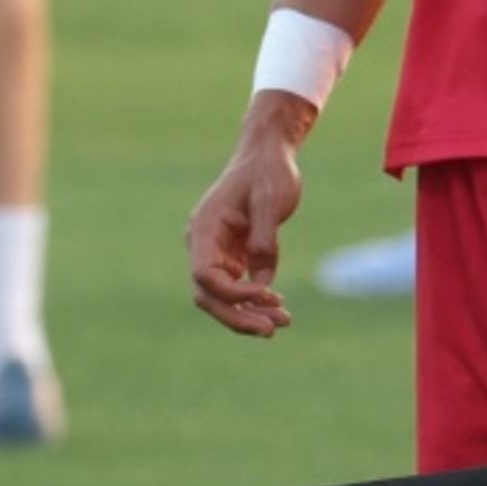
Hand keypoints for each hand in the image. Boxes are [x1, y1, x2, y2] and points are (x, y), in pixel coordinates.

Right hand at [184, 105, 311, 336]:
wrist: (267, 155)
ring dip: (248, 313)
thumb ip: (265, 239)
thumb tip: (263, 279)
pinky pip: (238, 288)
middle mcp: (204, 245)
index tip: (268, 292)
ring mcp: (217, 253)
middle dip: (238, 316)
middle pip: (209, 295)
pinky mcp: (233, 257)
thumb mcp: (271, 200)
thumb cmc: (268, 172)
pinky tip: (279, 310)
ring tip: (283, 323)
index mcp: (204, 228)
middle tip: (271, 331)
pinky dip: (256, 302)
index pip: (205, 275)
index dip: (232, 292)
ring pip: (222, 297)